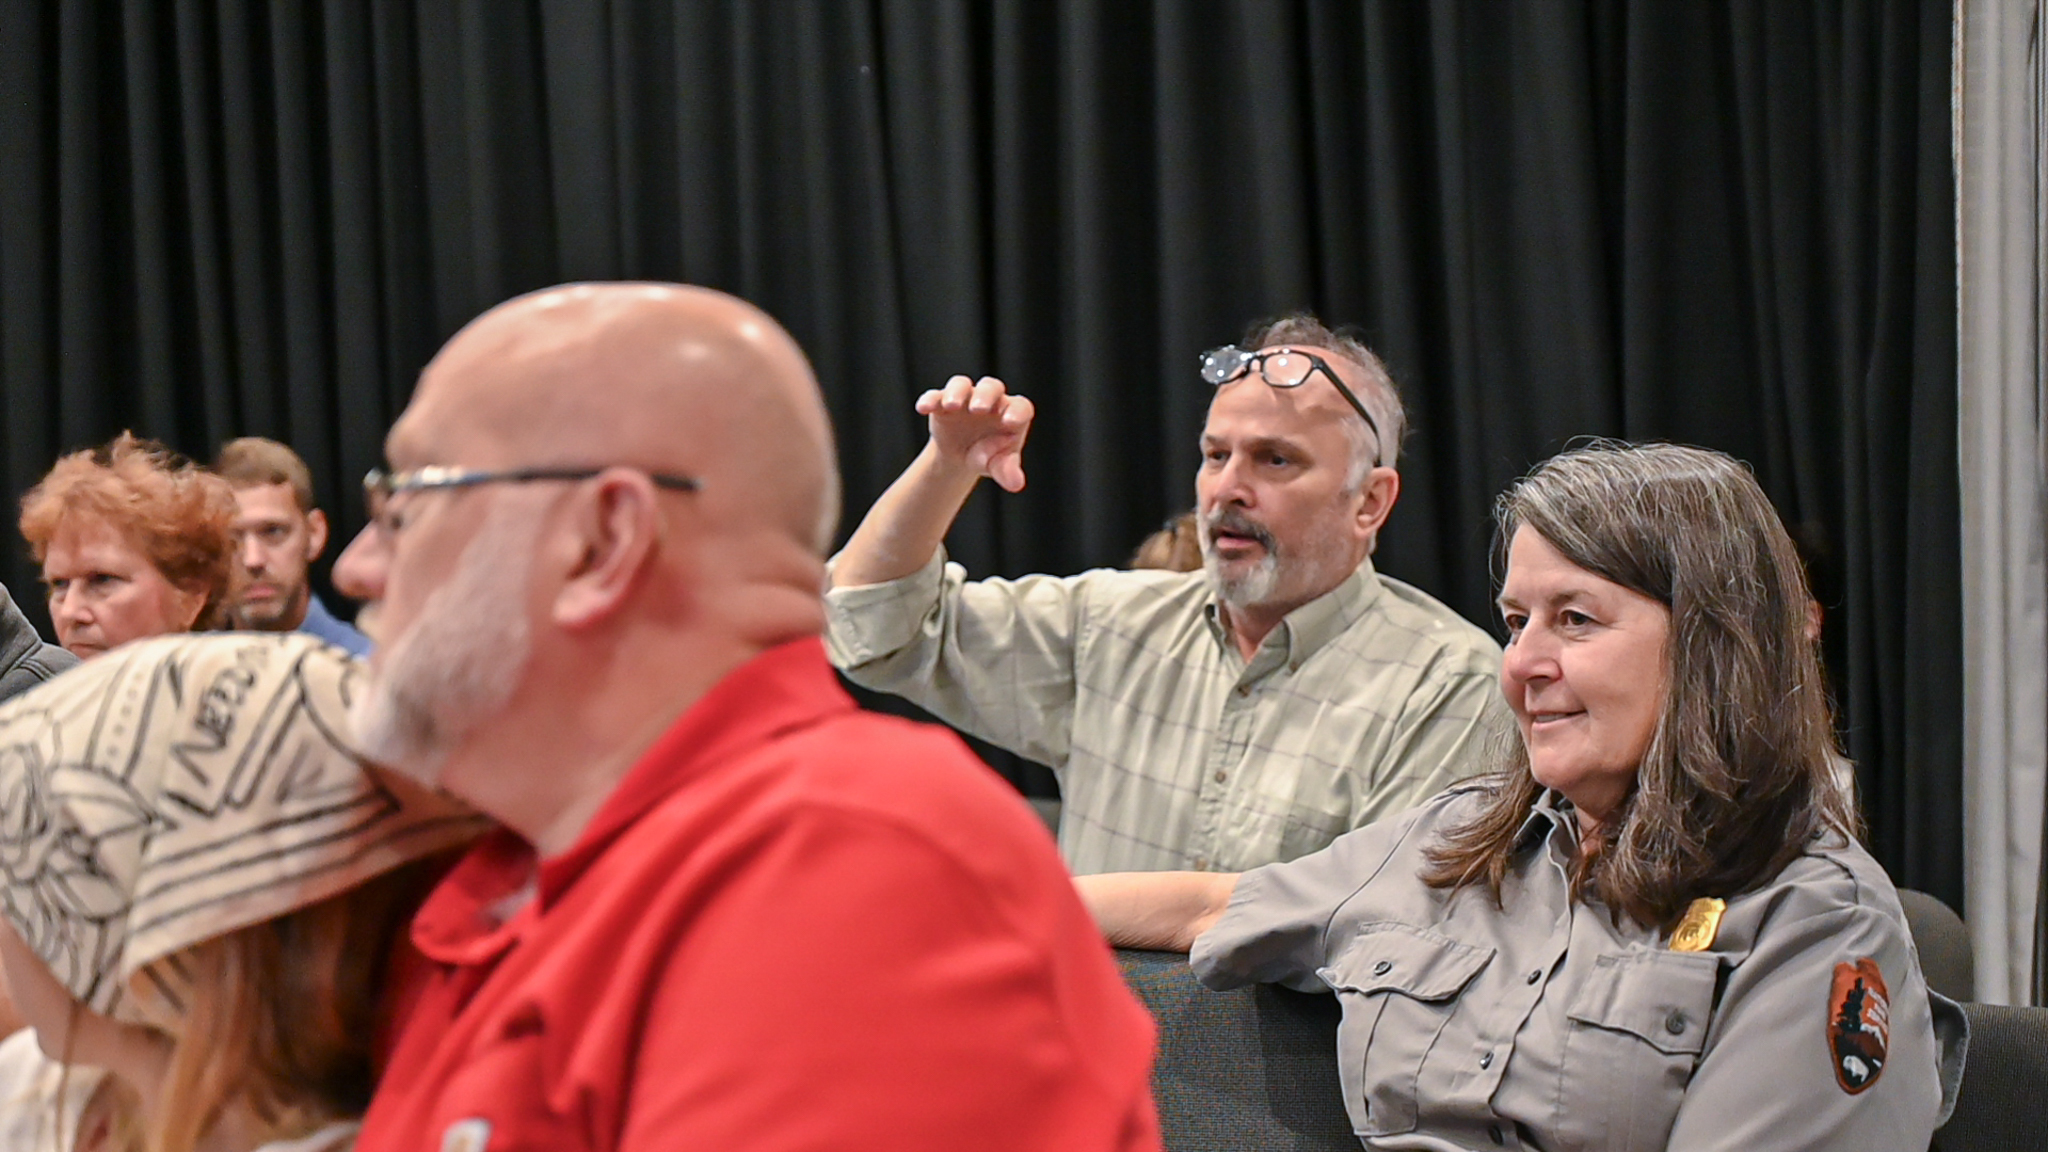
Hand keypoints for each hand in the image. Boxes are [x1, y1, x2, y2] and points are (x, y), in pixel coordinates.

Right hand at [917, 375, 1034, 492]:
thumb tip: (1016, 483)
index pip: (1020, 407)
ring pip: (962, 385)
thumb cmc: (989, 456)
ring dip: (957, 393)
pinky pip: (935, 396)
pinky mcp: (943, 403)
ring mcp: (966, 399)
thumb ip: (1008, 472)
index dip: (1017, 411)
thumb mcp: (999, 467)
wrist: (962, 456)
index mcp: (1012, 413)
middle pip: (991, 387)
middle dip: (985, 396)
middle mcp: (991, 400)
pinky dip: (930, 400)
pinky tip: (924, 408)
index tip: (1010, 422)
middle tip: (978, 409)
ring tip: (951, 406)